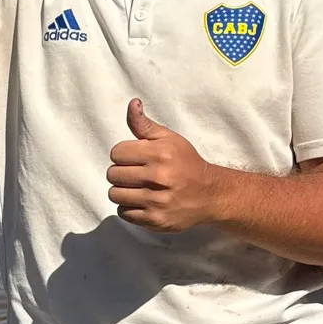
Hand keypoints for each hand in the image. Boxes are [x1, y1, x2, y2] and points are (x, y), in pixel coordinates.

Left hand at [107, 99, 222, 232]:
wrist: (210, 194)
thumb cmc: (186, 163)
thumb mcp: (168, 138)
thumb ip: (144, 124)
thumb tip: (132, 104)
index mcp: (160, 153)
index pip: (116, 153)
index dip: (123, 155)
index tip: (134, 158)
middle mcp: (158, 177)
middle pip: (112, 174)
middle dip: (121, 173)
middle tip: (136, 174)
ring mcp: (157, 201)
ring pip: (115, 195)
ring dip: (122, 192)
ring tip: (136, 188)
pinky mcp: (156, 219)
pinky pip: (124, 213)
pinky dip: (129, 208)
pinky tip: (142, 201)